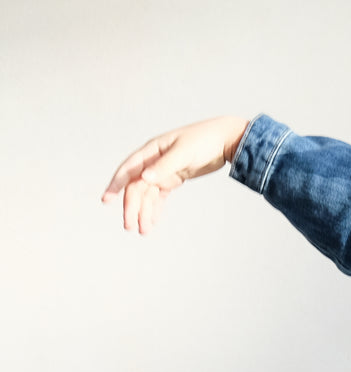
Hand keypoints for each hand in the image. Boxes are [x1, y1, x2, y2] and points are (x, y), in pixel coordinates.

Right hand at [101, 116, 250, 233]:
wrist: (223, 140)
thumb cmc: (203, 141)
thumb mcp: (184, 153)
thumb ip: (164, 166)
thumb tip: (145, 178)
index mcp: (151, 151)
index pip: (128, 170)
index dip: (116, 185)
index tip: (106, 200)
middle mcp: (153, 161)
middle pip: (137, 187)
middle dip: (131, 207)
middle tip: (129, 227)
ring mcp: (163, 171)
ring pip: (148, 194)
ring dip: (144, 212)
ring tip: (143, 231)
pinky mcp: (174, 178)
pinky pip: (160, 196)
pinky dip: (155, 208)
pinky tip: (152, 222)